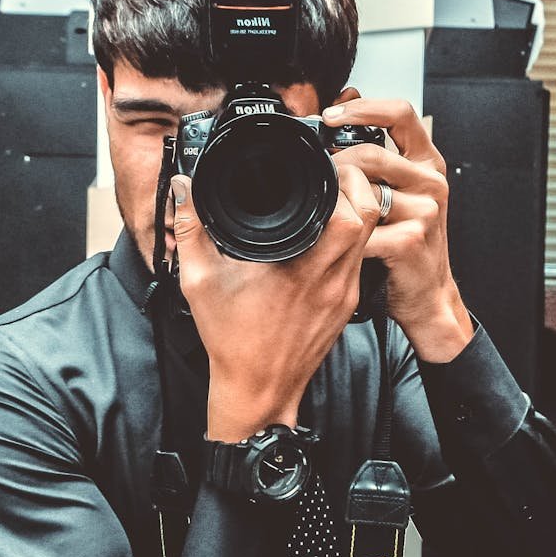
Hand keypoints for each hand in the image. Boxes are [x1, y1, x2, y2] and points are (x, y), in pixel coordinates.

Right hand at [171, 168, 380, 441]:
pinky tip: (328, 231)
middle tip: (331, 172)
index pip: (349, 213)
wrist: (258, 391)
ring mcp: (344, 293)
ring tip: (330, 195)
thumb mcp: (199, 281)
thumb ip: (191, 229)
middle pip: (371, 216)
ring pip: (372, 236)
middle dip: (356, 185)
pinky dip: (353, 236)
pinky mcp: (347, 304)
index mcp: (301, 269)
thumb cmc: (231, 341)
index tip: (321, 166)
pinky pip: (361, 257)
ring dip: (358, 209)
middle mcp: (332, 279)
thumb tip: (183, 187)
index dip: (342, 181)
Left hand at [325, 91, 473, 361]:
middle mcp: (431, 181)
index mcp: (427, 162)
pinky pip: (361, 229)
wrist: (426, 295)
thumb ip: (376, 157)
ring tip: (325, 214)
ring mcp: (425, 210)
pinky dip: (342, 237)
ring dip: (336, 202)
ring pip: (363, 189)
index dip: (362, 109)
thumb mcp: (397, 192)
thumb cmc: (404, 242)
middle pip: (371, 153)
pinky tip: (336, 243)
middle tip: (315, 178)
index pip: (400, 113)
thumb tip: (338, 113)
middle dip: (334, 165)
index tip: (329, 115)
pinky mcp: (411, 239)